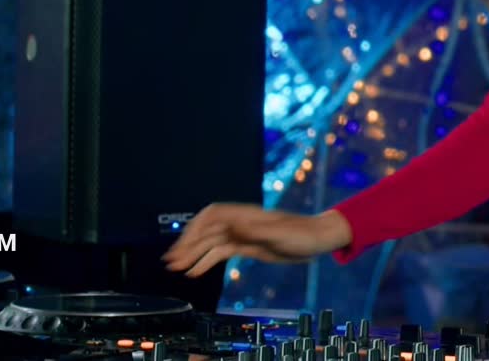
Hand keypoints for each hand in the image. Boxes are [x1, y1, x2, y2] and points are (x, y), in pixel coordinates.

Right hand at [161, 205, 351, 276]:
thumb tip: (232, 225)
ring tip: (176, 268)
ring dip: (193, 254)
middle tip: (171, 261)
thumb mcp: (281, 233)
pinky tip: (195, 272)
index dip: (195, 228)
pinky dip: (206, 261)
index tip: (183, 243)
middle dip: (188, 244)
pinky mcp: (247, 246)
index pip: (213, 216)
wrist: (317, 240)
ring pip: (211, 243)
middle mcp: (241, 223)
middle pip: (208, 231)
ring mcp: (243, 234)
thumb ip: (256, 230)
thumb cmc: (303, 234)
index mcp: (246, 215)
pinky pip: (221, 253)